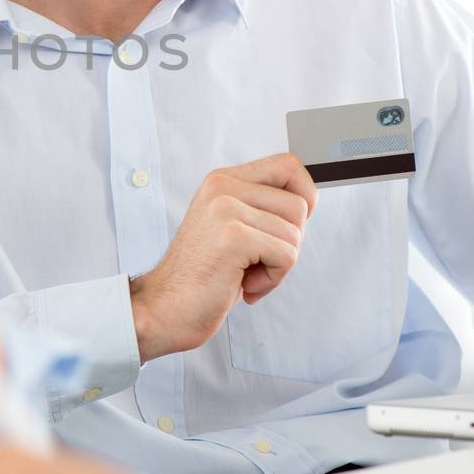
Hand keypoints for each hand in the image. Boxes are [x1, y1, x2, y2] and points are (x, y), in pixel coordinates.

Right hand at [129, 152, 315, 361]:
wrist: (166, 307)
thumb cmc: (203, 275)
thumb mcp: (231, 227)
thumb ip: (260, 207)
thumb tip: (307, 202)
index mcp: (223, 181)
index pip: (288, 166)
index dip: (304, 195)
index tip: (291, 225)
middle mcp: (223, 187)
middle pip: (299, 205)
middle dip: (288, 242)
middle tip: (257, 261)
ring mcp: (226, 209)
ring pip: (295, 234)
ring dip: (278, 265)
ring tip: (245, 274)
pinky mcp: (234, 236)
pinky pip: (286, 256)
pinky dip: (272, 279)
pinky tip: (244, 284)